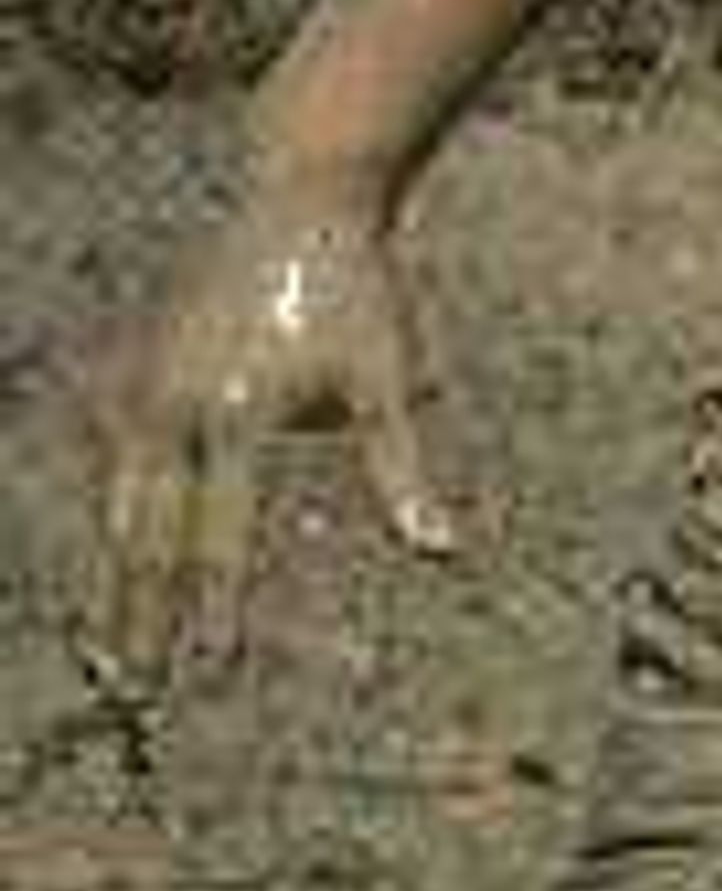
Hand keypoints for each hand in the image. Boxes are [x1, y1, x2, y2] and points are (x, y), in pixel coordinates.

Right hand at [95, 200, 461, 690]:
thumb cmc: (360, 298)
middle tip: (140, 683)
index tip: (214, 668)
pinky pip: (118, 461)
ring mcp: (146, 385)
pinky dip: (117, 516)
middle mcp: (174, 404)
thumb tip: (439, 550)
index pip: (220, 537)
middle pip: (147, 532)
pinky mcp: (139, 371)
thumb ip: (402, 471)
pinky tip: (115, 565)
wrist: (299, 207)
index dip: (215, 608)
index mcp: (236, 413)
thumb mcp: (389, 381)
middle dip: (142, 610)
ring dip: (116, 573)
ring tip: (113, 642)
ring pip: (122, 501)